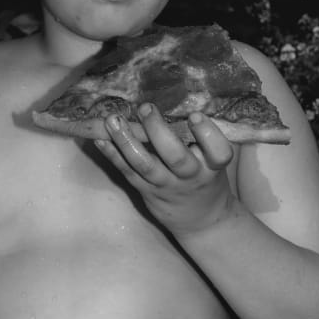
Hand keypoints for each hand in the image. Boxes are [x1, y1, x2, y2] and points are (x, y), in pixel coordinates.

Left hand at [95, 105, 235, 234]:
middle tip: (145, 107)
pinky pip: (127, 172)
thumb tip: (174, 100)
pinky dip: (112, 154)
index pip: (218, 153)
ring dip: (126, 141)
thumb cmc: (206, 177)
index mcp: (212, 166)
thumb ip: (200, 139)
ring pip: (144, 164)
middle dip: (157, 131)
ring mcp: (166, 185)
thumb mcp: (213, 161)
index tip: (194, 114)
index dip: (207, 134)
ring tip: (113, 120)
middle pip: (175, 156)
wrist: (201, 219)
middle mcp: (190, 176)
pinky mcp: (146, 191)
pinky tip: (100, 139)